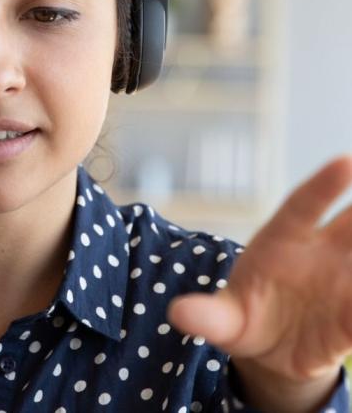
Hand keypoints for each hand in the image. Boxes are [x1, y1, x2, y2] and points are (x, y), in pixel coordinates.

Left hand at [167, 154, 351, 386]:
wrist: (269, 350)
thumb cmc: (243, 317)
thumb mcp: (223, 320)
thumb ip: (207, 316)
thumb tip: (177, 313)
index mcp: (280, 242)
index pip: (303, 206)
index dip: (323, 186)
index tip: (346, 161)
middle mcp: (318, 253)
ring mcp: (343, 281)